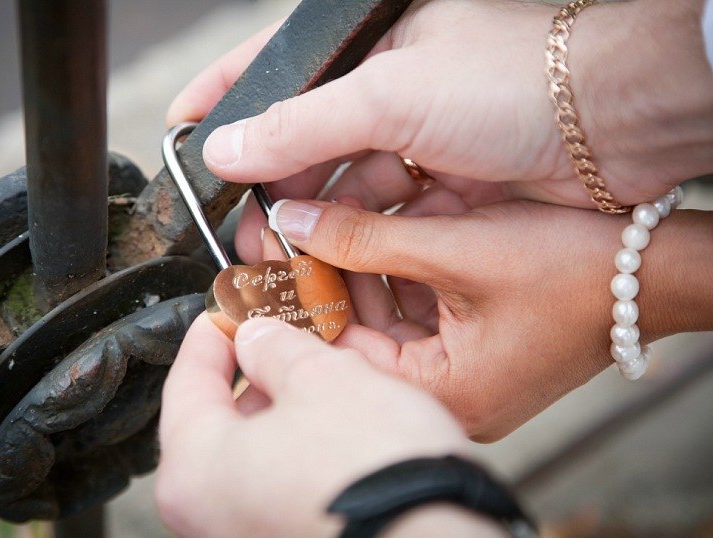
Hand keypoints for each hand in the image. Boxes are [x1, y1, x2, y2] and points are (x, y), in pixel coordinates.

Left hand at [155, 315, 502, 536]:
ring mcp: (246, 533)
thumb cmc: (372, 472)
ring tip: (318, 374)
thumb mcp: (321, 378)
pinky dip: (298, 446)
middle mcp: (209, 515)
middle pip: (218, 420)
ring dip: (281, 407)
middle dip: (253, 371)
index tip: (228, 311)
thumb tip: (257, 337)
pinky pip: (279, 480)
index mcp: (194, 471)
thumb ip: (275, 349)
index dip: (212, 333)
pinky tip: (333, 421)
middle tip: (279, 335)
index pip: (185, 381)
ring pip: (254, 450)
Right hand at [169, 0, 712, 210]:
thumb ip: (300, 126)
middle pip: (306, 143)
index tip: (179, 134)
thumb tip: (225, 149)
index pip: (274, 69)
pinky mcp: (445, 187)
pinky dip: (358, 240)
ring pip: (344, 188)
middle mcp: (390, 91)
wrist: (616, 125)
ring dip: (312, 222)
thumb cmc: (512, 80)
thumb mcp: (389, 94)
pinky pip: (385, 218)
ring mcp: (418, 141)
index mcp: (369, 46)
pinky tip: (333, 261)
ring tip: (278, 257)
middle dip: (270, 186)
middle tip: (239, 231)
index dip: (223, 101)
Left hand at [257, 198, 712, 440]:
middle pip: (354, 333)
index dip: (295, 299)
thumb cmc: (577, 274)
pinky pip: (414, 312)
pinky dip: (395, 272)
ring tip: (325, 220)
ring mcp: (458, 373)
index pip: (334, 353)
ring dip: (359, 266)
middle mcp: (443, 396)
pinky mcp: (472, 350)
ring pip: (381, 317)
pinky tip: (377, 233)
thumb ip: (363, 239)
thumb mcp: (455, 250)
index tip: (261, 258)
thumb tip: (293, 224)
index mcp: (437, 394)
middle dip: (324, 276)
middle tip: (285, 229)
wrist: (657, 273)